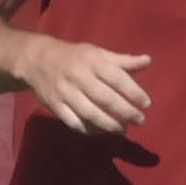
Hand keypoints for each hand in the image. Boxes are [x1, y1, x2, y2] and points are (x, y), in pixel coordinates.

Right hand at [16, 39, 151, 134]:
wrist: (36, 60)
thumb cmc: (76, 57)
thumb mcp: (98, 53)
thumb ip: (123, 60)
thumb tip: (148, 61)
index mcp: (93, 62)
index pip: (117, 78)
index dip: (134, 92)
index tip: (147, 104)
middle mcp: (78, 77)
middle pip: (105, 98)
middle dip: (125, 112)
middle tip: (140, 120)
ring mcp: (64, 93)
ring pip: (89, 113)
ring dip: (109, 124)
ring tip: (124, 129)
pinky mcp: (54, 105)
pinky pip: (73, 121)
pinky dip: (89, 129)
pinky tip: (102, 131)